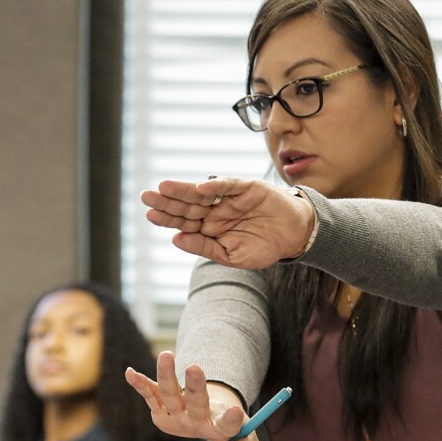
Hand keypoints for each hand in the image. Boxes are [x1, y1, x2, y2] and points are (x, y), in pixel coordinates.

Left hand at [123, 352, 258, 440]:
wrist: (207, 421)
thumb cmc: (230, 426)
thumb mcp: (246, 438)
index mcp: (217, 431)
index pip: (225, 428)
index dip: (230, 421)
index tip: (237, 411)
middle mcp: (194, 423)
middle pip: (195, 405)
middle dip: (195, 387)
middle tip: (195, 367)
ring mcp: (174, 415)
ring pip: (169, 394)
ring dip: (166, 375)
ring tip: (166, 355)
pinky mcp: (160, 408)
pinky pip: (149, 394)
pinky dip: (140, 384)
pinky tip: (130, 373)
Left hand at [140, 177, 315, 268]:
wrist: (295, 236)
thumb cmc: (264, 247)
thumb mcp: (232, 256)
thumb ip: (205, 248)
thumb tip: (176, 239)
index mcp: (210, 228)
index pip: (184, 222)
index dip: (167, 218)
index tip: (149, 215)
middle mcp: (216, 211)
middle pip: (187, 205)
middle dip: (167, 201)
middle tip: (146, 196)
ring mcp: (230, 198)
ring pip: (202, 192)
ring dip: (184, 190)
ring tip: (164, 187)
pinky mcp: (247, 187)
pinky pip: (229, 184)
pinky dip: (216, 185)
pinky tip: (201, 187)